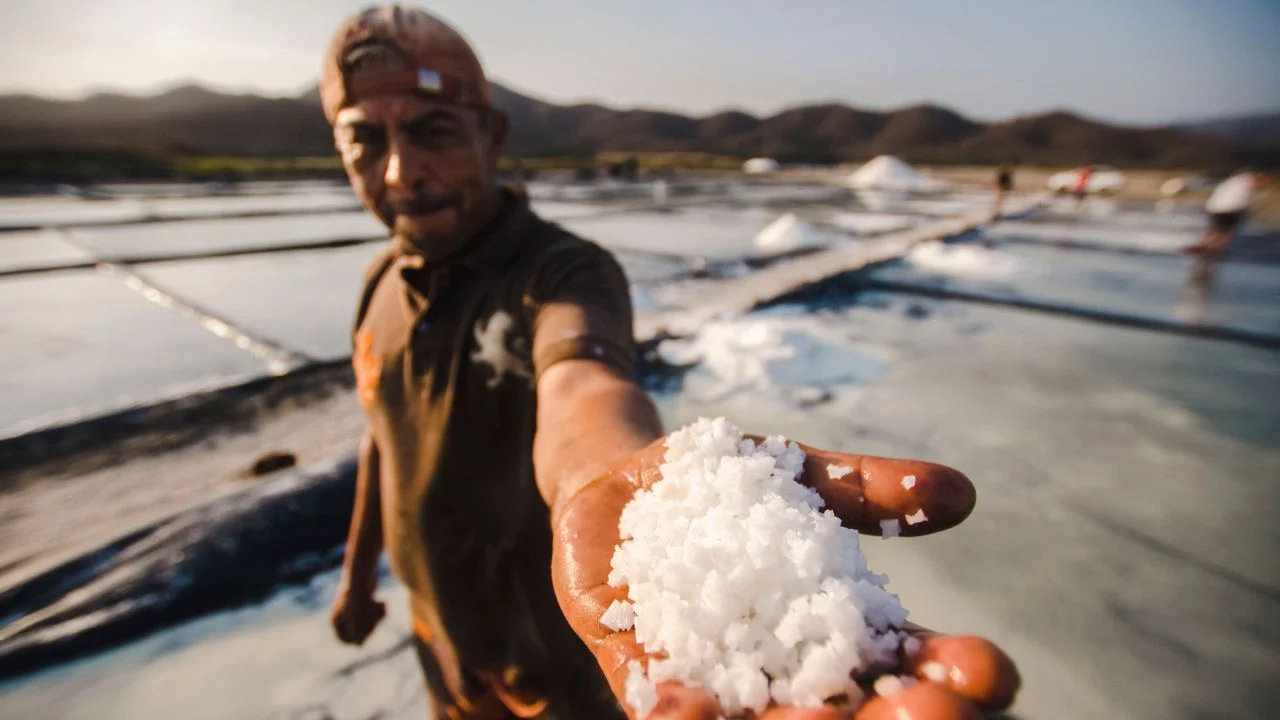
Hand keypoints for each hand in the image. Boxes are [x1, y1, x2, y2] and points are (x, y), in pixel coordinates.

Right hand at [330, 580, 385, 646]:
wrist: (364, 571)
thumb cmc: (360, 598)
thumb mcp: (360, 622)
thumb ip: (359, 636)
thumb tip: (359, 646)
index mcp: (335, 620)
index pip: (346, 640)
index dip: (359, 638)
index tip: (367, 630)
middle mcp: (341, 614)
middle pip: (359, 632)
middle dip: (371, 626)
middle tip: (376, 616)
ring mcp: (353, 606)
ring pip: (368, 622)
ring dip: (377, 618)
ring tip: (381, 607)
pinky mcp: (365, 599)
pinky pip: (374, 612)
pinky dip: (379, 610)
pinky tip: (383, 602)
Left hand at [551, 437, 1019, 719]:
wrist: (620, 485)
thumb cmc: (720, 487)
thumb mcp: (795, 477)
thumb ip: (864, 489)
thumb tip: (959, 493)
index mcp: (829, 632)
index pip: (902, 664)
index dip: (948, 672)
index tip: (992, 670)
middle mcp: (778, 671)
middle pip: (845, 713)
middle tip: (932, 714)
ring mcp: (712, 678)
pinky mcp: (641, 673)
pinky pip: (661, 708)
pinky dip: (683, 715)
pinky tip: (694, 708)